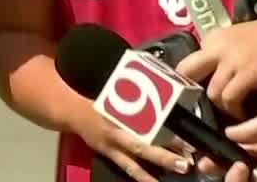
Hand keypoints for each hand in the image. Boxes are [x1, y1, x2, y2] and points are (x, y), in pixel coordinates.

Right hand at [67, 99, 193, 181]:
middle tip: (184, 163)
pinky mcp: (109, 155)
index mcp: (117, 113)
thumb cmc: (98, 98)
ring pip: (134, 163)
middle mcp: (115, 133)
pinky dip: (142, 177)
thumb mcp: (114, 91)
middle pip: (141, 147)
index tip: (183, 133)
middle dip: (163, 156)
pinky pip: (127, 168)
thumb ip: (134, 91)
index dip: (163, 127)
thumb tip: (159, 83)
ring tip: (174, 174)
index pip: (143, 121)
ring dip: (155, 171)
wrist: (72, 112)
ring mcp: (112, 147)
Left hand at [175, 20, 256, 118]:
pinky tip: (243, 113)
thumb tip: (207, 73)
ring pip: (212, 92)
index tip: (198, 91)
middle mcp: (215, 49)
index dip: (191, 79)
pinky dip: (235, 110)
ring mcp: (230, 61)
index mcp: (210, 39)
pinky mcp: (247, 74)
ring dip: (221, 105)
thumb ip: (217, 52)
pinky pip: (230, 98)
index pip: (188, 62)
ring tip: (232, 109)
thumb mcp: (232, 38)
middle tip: (204, 103)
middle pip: (187, 71)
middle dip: (190, 89)